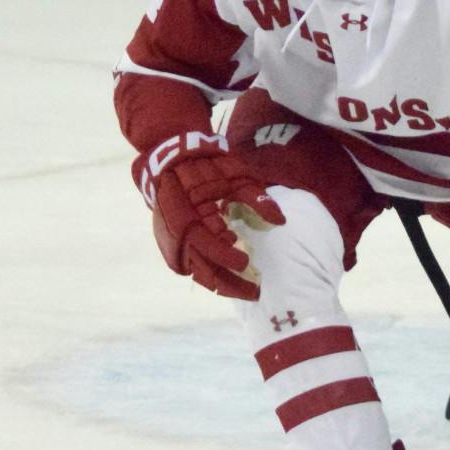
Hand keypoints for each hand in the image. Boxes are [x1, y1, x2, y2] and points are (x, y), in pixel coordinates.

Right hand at [136, 131, 284, 299]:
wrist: (172, 157)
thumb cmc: (210, 166)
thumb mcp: (237, 176)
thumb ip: (257, 199)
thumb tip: (280, 221)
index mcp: (195, 213)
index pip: (209, 246)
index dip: (227, 258)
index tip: (247, 263)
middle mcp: (180, 230)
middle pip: (202, 268)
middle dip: (228, 283)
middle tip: (253, 292)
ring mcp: (172, 238)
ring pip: (195, 270)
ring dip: (218, 283)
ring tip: (242, 288)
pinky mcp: (169, 241)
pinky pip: (185, 264)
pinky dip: (204, 273)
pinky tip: (223, 277)